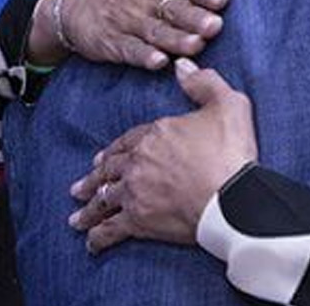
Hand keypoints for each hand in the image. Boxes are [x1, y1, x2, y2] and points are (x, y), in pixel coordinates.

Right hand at [28, 0, 228, 69]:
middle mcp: (145, 0)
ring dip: (177, 39)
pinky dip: (144, 56)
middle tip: (215, 25)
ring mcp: (128, 22)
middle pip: (174, 9)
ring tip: (196, 45)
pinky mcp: (113, 43)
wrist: (74, 4)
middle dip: (195, 17)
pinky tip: (159, 62)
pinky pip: (130, 50)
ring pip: (156, 31)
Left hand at [70, 59, 257, 252]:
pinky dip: (98, 237)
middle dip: (94, 179)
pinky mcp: (139, 221)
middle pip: (109, 170)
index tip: (103, 158)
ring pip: (104, 199)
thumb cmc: (232, 152)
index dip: (115, 150)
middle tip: (80, 188)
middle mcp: (138, 162)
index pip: (128, 141)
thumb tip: (182, 65)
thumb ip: (203, 83)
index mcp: (155, 134)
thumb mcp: (227, 104)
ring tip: (77, 217)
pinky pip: (110, 230)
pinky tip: (90, 244)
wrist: (232, 198)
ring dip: (89, 208)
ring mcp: (135, 192)